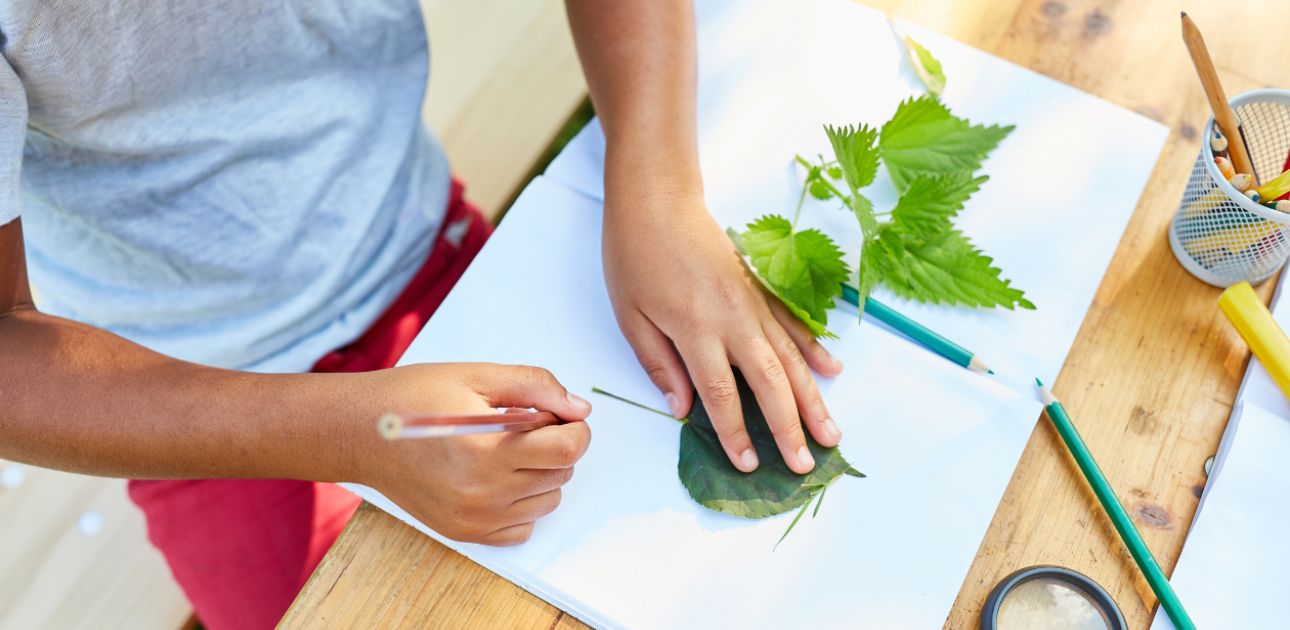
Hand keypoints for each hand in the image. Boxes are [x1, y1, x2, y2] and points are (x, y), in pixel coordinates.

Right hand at [352, 363, 592, 545]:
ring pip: (547, 501)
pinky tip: (497, 478)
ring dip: (540, 474)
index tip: (562, 417)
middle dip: (555, 446)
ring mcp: (475, 517)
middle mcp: (484, 491)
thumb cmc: (414, 398)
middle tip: (523, 426)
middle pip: (561, 473)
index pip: (568, 449)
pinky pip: (522, 528)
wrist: (360, 432)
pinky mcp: (465, 532)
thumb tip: (579, 409)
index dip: (575, 428)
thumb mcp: (478, 376)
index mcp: (488, 449)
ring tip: (505, 450)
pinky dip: (521, 504)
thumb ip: (537, 387)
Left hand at [602, 190, 843, 474]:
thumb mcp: (631, 315)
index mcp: (695, 328)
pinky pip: (793, 323)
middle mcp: (732, 317)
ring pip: (791, 357)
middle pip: (769, 382)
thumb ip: (659, 364)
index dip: (736, 432)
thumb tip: (683, 409)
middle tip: (806, 465)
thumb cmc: (635, 255)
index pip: (721, 393)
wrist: (658, 199)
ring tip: (833, 434)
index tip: (748, 464)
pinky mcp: (761, 286)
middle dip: (790, 428)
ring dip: (813, 398)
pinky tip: (832, 371)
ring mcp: (753, 301)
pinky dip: (814, 348)